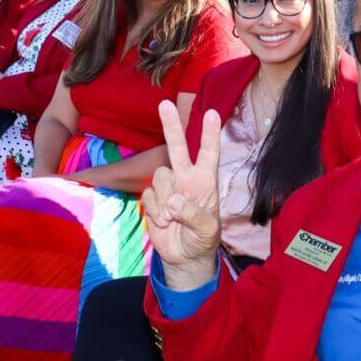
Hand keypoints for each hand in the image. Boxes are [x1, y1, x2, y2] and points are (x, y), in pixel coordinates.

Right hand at [141, 100, 221, 289]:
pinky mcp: (153, 199)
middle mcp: (186, 179)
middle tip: (164, 104)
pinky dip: (154, 211)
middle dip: (171, 126)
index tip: (213, 113)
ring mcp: (168, 188)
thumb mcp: (207, 230)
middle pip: (177, 148)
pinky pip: (148, 196)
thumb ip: (193, 215)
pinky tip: (163, 223)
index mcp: (205, 182)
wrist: (184, 256)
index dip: (209, 134)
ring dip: (163, 201)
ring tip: (172, 220)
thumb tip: (173, 202)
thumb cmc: (202, 239)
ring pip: (159, 177)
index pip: (208, 154)